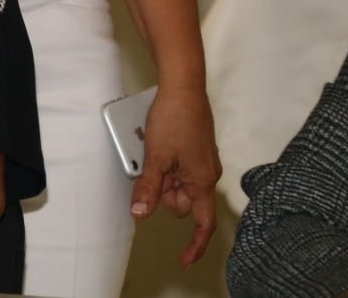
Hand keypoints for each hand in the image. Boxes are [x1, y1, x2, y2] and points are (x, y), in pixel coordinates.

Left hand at [129, 85, 221, 266]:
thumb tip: (141, 214)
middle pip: (182, 201)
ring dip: (162, 176)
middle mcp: (206, 173)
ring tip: (151, 153)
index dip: (194, 244)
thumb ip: (149, 188)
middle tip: (149, 171)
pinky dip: (164, 163)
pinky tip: (154, 145)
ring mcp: (201, 159)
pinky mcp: (193, 146)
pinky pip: (176, 165)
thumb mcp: (156, 158)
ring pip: (177, 182)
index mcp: (203, 181)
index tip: (184, 260)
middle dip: (164, 193)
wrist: (183, 86)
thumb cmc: (175, 120)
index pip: (203, 222)